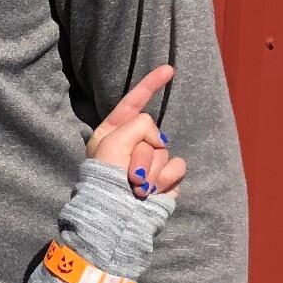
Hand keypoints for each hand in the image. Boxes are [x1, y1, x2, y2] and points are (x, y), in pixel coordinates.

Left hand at [86, 67, 185, 200]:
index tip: (169, 69)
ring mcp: (150, 161)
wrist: (116, 214)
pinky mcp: (165, 177)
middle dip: (142, 152)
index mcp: (113, 132)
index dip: (151, 84)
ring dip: (150, 170)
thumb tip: (159, 141)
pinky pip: (177, 167)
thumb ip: (138, 126)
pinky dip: (164, 180)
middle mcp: (132, 144)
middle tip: (127, 173)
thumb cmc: (106, 177)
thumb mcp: (113, 142)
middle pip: (152, 131)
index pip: (134, 102)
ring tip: (135, 186)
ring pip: (165, 151)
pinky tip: (151, 191)